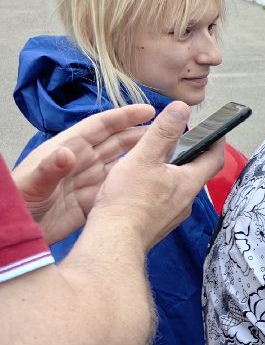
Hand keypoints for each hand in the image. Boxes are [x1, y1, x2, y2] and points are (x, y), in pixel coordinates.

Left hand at [12, 103, 154, 242]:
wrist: (14, 233)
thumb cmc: (17, 201)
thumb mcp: (31, 182)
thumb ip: (50, 167)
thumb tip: (68, 153)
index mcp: (67, 148)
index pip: (100, 127)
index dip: (123, 117)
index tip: (148, 111)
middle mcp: (80, 162)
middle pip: (115, 144)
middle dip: (139, 136)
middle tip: (168, 133)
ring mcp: (86, 183)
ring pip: (119, 166)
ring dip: (140, 160)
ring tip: (165, 157)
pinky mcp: (90, 204)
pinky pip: (116, 191)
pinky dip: (132, 187)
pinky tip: (149, 187)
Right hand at [89, 101, 226, 250]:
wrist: (115, 239)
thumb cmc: (128, 199)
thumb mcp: (145, 157)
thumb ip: (163, 132)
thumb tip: (181, 109)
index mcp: (189, 182)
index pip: (214, 159)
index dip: (217, 142)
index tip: (218, 130)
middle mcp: (186, 201)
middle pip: (196, 173)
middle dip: (192, 155)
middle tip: (184, 140)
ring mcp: (173, 215)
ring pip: (179, 187)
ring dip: (174, 171)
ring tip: (160, 158)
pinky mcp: (158, 223)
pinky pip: (165, 200)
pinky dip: (160, 186)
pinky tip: (144, 184)